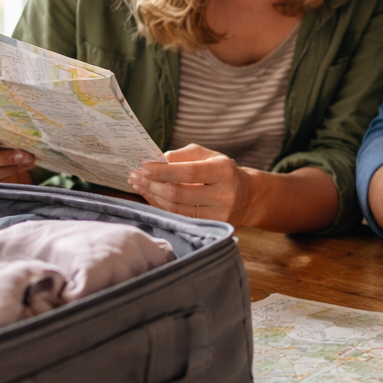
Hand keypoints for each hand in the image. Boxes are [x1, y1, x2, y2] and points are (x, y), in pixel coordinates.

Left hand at [128, 144, 249, 222]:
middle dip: (153, 184)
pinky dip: (161, 206)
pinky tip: (150, 196)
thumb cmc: (222, 172)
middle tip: (135, 176)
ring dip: (153, 196)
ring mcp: (217, 215)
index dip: (164, 171)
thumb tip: (158, 160)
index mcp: (224, 171)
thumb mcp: (209, 155)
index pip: (189, 172)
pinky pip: (179, 217)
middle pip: (180, 193)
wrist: (247, 198)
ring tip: (138, 184)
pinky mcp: (210, 227)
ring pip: (176, 209)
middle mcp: (223, 195)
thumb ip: (184, 155)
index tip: (143, 167)